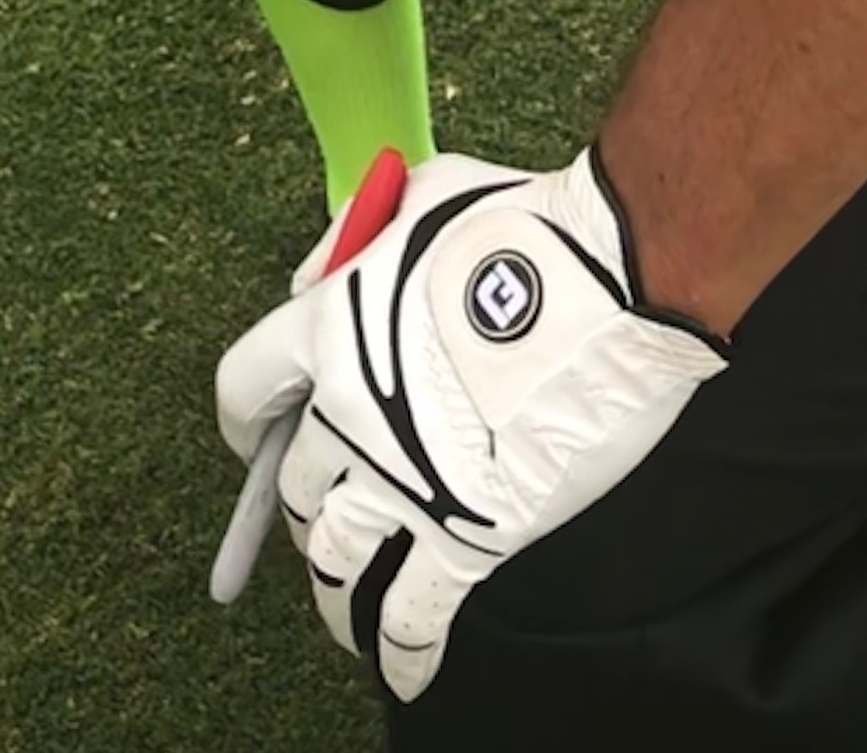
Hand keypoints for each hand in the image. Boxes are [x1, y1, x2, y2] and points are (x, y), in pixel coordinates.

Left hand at [215, 147, 724, 703]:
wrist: (621, 275)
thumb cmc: (530, 223)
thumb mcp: (422, 195)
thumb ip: (364, 235)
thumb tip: (333, 269)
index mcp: (329, 326)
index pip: (244, 391)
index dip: (248, 422)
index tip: (258, 442)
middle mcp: (349, 412)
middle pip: (292, 486)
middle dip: (301, 507)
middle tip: (323, 519)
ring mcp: (405, 480)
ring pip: (334, 562)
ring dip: (330, 593)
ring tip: (340, 612)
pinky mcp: (469, 532)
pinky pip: (412, 615)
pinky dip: (400, 653)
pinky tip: (400, 671)